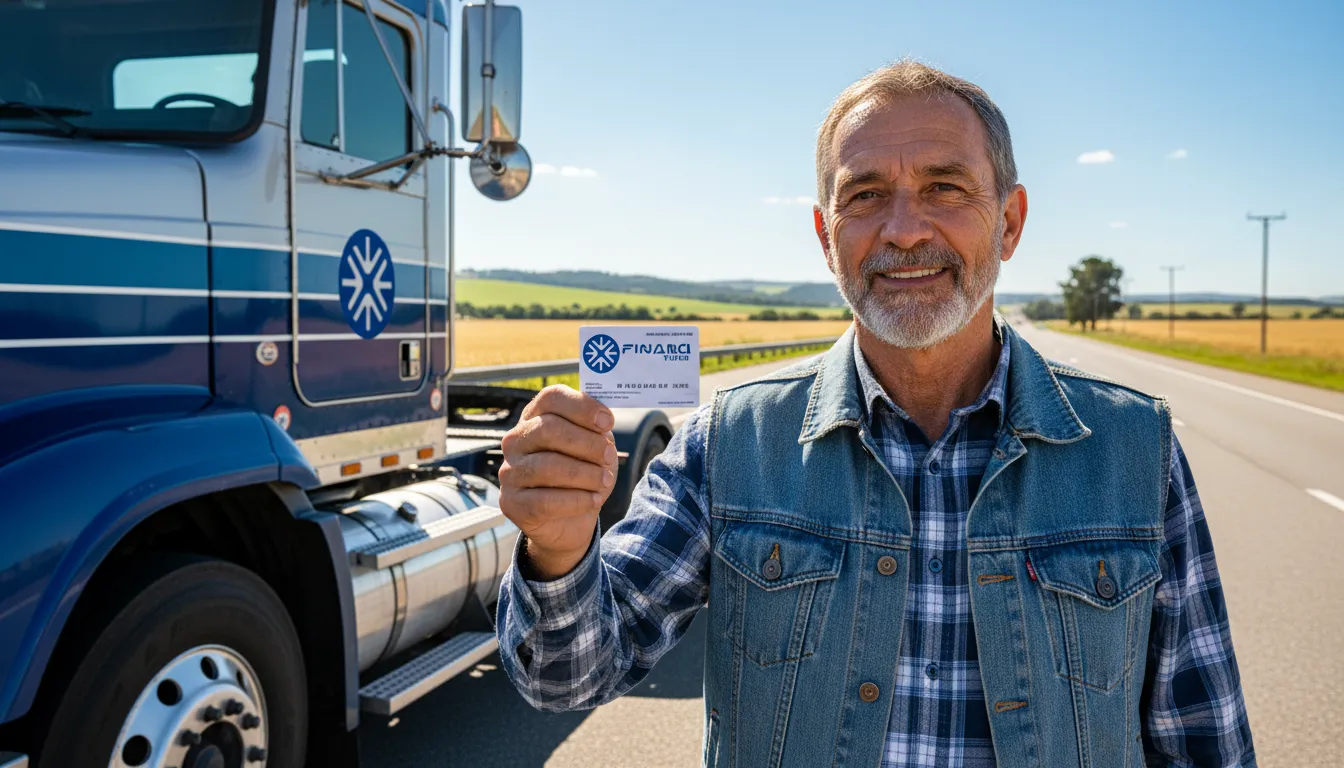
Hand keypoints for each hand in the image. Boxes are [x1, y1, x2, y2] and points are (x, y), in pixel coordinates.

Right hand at [499, 385, 617, 579]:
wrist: (569, 520)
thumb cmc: (582, 474)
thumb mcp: (595, 448)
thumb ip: (596, 431)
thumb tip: (602, 421)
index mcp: (535, 417)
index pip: (551, 397)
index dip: (582, 407)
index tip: (607, 422)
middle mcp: (516, 440)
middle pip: (548, 428)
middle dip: (586, 443)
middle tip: (609, 456)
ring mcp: (509, 471)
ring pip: (547, 466)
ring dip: (585, 474)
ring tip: (605, 481)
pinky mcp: (511, 503)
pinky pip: (545, 500)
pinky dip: (577, 500)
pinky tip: (594, 500)